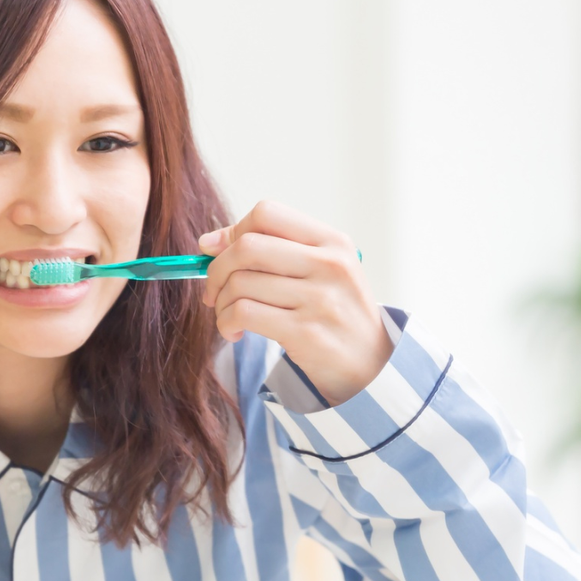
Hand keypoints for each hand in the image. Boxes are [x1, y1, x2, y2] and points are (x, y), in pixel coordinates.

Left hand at [199, 201, 393, 405]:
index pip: (267, 214)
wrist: (372, 366)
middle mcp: (329, 265)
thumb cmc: (337, 314)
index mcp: (333, 242)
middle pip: (247, 247)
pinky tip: (234, 331)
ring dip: (220, 303)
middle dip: (217, 269)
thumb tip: (208, 242)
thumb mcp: (323, 272)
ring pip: (240, 283)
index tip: (220, 253)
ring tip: (228, 316)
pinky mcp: (305, 332)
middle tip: (214, 290)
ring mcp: (319, 298)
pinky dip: (226, 322)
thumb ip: (275, 251)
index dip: (233, 231)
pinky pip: (243, 314)